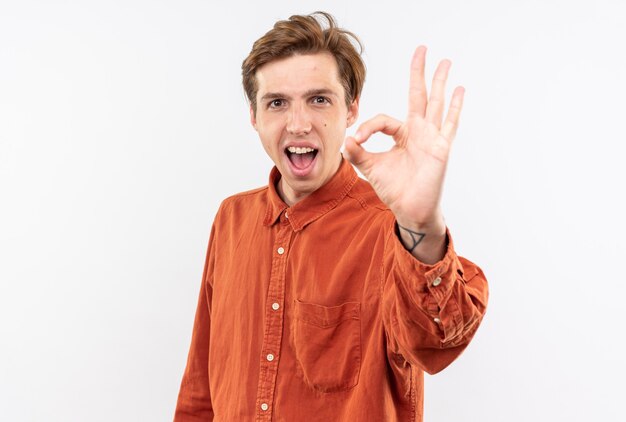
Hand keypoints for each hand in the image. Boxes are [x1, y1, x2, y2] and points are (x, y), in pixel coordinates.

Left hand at [343, 46, 463, 260]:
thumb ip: (358, 154)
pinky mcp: (441, 148)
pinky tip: (460, 90)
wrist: (410, 210)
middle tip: (421, 49)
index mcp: (402, 135)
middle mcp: (419, 132)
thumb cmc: (395, 189)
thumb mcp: (371, 168)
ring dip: (440, 82)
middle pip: (419, 96)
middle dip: (419, 73)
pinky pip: (449, 124)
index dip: (368, 127)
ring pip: (436, 104)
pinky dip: (455, 107)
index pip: (384, 119)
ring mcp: (432, 138)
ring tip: (445, 61)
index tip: (356, 141)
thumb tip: (346, 140)